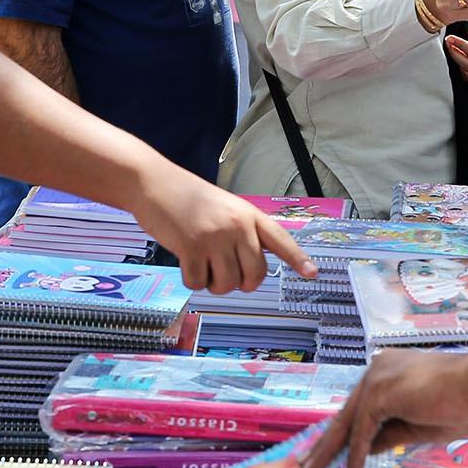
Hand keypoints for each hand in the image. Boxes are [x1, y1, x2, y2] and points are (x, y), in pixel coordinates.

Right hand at [134, 169, 315, 295]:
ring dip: (213, 283)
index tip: (312, 273)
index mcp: (249, 214)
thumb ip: (242, 231)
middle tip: (224, 273)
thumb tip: (251, 268)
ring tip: (202, 262)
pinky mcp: (191, 248)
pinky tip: (185, 260)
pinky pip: (198, 284)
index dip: (297, 258)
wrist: (154, 183)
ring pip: (227, 284)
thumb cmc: (188, 198)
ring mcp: (214, 237)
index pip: (279, 239)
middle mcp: (237, 226)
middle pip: (255, 275)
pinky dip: (191, 280)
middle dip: (241, 283)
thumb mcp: (225, 207)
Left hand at [307, 348, 467, 467]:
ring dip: (332, 450)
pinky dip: (354, 454)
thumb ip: (390, 434)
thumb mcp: (418, 426)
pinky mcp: (380, 393)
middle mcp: (377, 369)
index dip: (344, 431)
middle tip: (310, 463)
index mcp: (389, 371)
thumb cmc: (461, 401)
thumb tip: (365, 450)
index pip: (359, 405)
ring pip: (348, 422)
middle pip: (346, 412)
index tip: (330, 450)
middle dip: (327, 441)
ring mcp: (377, 379)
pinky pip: (362, 431)